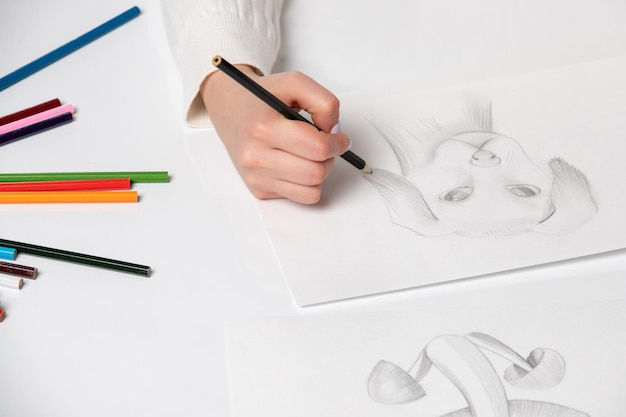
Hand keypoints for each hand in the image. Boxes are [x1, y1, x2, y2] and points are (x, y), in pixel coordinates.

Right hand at [201, 65, 349, 203]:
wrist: (229, 109)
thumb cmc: (262, 98)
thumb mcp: (294, 83)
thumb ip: (323, 102)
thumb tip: (334, 131)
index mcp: (264, 128)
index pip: (317, 148)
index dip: (337, 143)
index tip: (339, 137)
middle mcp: (256, 155)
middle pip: (316, 172)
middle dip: (330, 158)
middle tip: (327, 145)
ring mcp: (256, 176)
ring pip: (311, 190)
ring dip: (320, 172)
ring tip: (312, 154)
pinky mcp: (258, 189)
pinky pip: (299, 197)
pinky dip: (306, 183)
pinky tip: (298, 164)